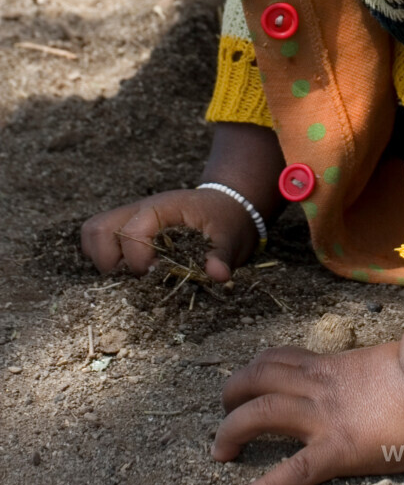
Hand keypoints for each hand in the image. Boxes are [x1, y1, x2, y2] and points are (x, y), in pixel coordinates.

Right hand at [80, 187, 257, 281]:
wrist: (227, 206)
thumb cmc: (226, 220)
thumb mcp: (230, 237)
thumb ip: (220, 255)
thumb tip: (217, 275)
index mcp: (163, 207)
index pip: (132, 232)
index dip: (140, 260)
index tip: (158, 275)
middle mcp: (139, 209)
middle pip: (99, 229)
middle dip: (111, 262)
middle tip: (137, 278)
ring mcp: (129, 218)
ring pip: (93, 232)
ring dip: (103, 260)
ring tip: (129, 276)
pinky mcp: (126, 230)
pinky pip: (97, 240)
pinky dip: (103, 258)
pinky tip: (128, 272)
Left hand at [212, 339, 403, 484]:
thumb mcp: (395, 363)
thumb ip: (381, 371)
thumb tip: (396, 377)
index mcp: (334, 365)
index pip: (283, 357)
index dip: (256, 367)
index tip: (247, 378)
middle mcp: (321, 385)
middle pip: (259, 376)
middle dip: (233, 391)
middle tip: (224, 411)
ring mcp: (326, 416)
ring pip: (261, 412)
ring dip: (232, 430)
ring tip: (220, 452)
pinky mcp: (338, 449)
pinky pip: (292, 470)